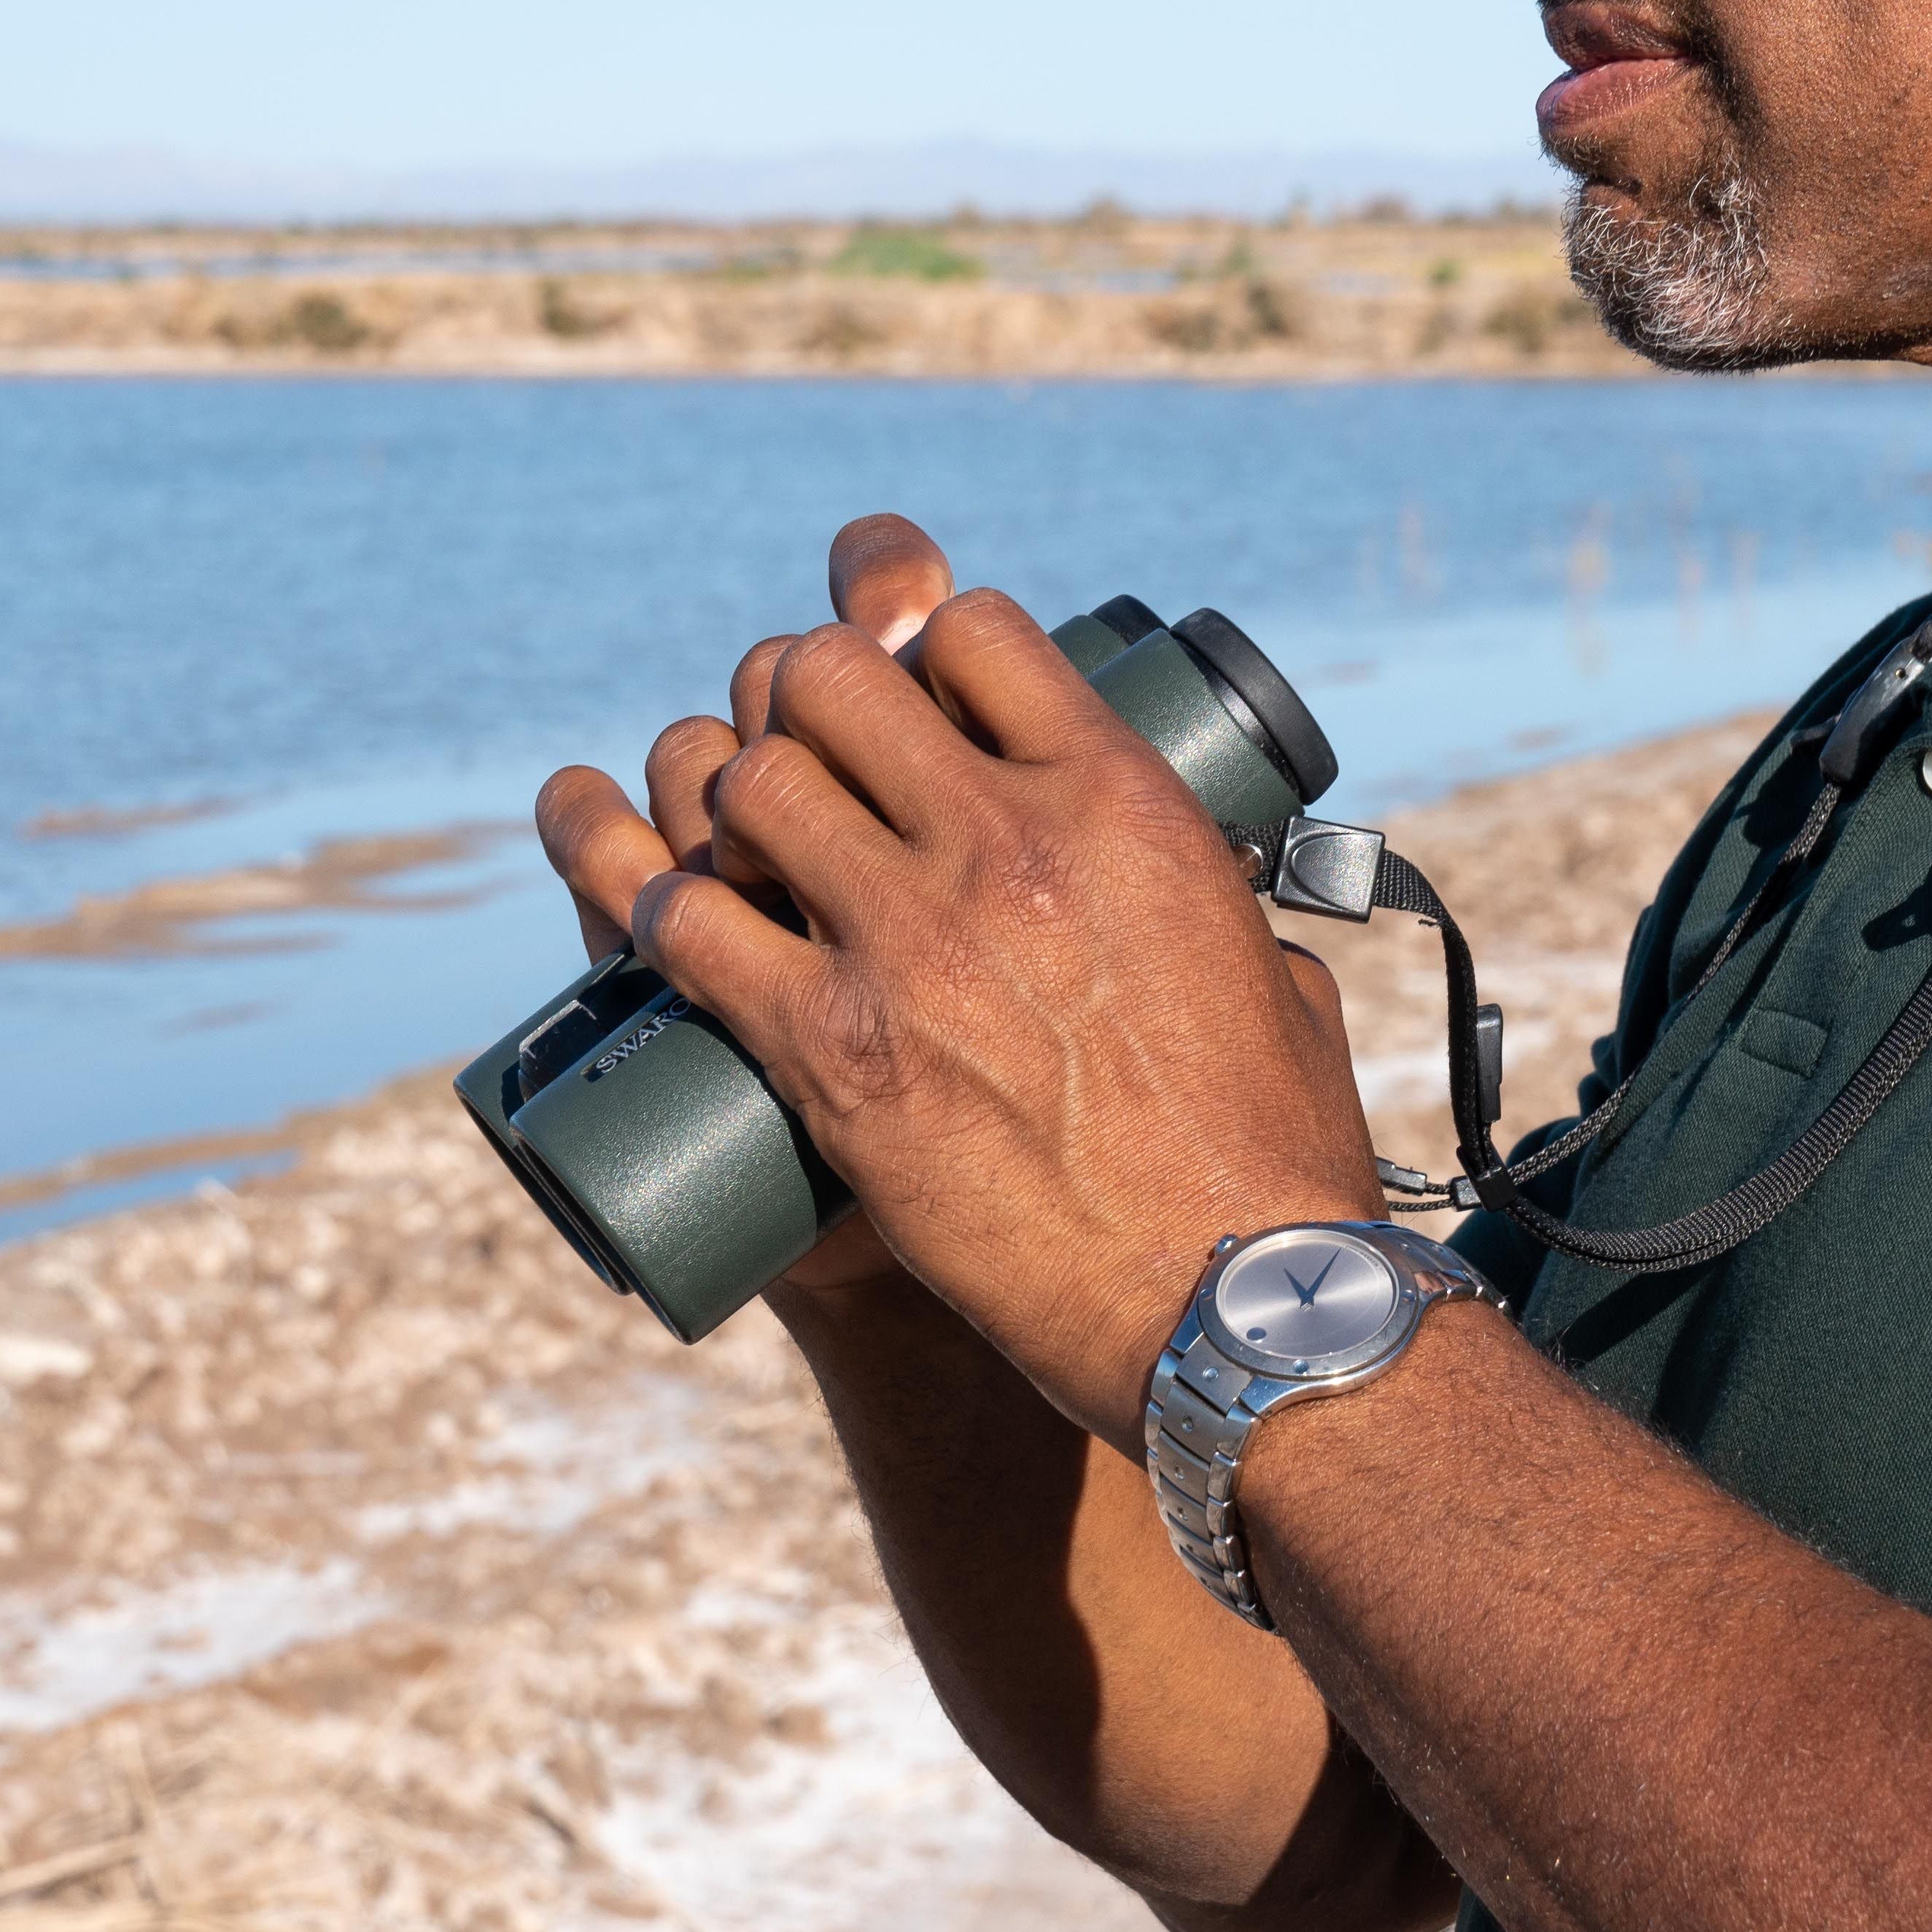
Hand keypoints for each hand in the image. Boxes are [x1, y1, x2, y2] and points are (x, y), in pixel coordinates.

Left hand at [614, 515, 1384, 1434]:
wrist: (1230, 1302)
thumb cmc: (1269, 1153)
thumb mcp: (1269, 969)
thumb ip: (1223, 902)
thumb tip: (1212, 886)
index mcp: (1123, 801)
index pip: (970, 629)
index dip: (918, 643)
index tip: (907, 689)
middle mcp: (1009, 844)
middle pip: (830, 676)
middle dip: (801, 702)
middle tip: (808, 763)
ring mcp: (911, 942)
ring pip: (747, 783)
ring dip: (731, 805)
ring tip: (746, 851)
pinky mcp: (832, 1052)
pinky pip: (688, 926)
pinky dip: (663, 907)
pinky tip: (677, 920)